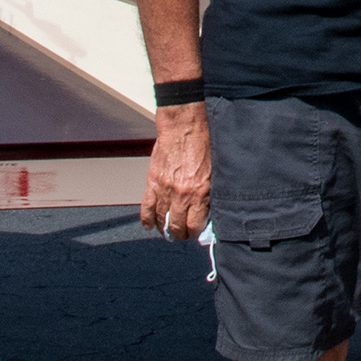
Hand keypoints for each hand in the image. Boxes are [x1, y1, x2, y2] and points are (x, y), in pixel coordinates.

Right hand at [140, 104, 210, 238]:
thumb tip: (209, 210)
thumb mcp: (215, 170)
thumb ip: (210, 191)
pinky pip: (146, 208)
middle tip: (182, 234)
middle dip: (181, 234)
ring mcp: (164, 189)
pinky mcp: (152, 182)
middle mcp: (181, 194)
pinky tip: (150, 225)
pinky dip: (147, 219)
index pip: (195, 226)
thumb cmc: (204, 144)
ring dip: (164, 228)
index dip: (195, 232)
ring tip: (168, 230)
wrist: (185, 126)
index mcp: (200, 192)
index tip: (196, 231)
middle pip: (177, 226)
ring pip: (161, 219)